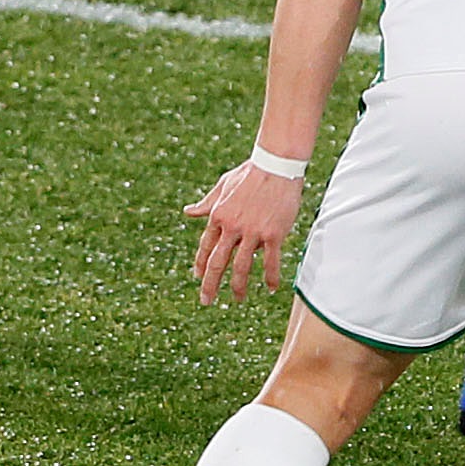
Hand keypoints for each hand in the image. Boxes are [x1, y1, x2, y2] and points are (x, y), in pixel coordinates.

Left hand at [186, 157, 303, 304]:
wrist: (276, 165)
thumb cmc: (250, 173)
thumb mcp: (222, 186)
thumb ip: (207, 203)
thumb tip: (188, 212)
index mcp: (218, 215)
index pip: (206, 246)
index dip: (200, 264)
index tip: (198, 277)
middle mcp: (232, 226)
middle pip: (218, 261)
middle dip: (210, 284)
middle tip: (205, 300)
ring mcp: (253, 232)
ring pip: (242, 266)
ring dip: (238, 286)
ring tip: (237, 299)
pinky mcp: (273, 234)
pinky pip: (270, 262)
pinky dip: (270, 277)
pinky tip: (269, 289)